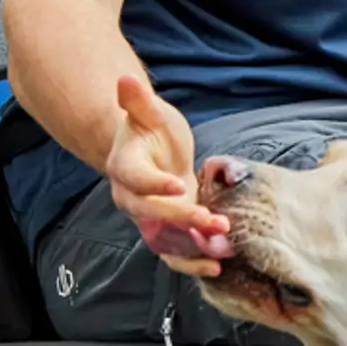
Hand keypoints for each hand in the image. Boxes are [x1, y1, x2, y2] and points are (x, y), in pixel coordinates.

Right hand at [106, 74, 228, 273]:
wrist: (150, 153)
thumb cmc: (151, 129)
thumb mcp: (149, 113)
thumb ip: (138, 101)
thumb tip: (125, 80)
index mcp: (125, 166)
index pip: (136, 178)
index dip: (155, 184)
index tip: (180, 185)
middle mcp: (131, 198)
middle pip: (150, 214)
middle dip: (181, 220)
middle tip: (213, 221)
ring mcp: (148, 219)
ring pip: (163, 239)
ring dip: (192, 247)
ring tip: (221, 249)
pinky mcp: (166, 232)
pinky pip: (174, 253)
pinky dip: (193, 263)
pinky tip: (217, 265)